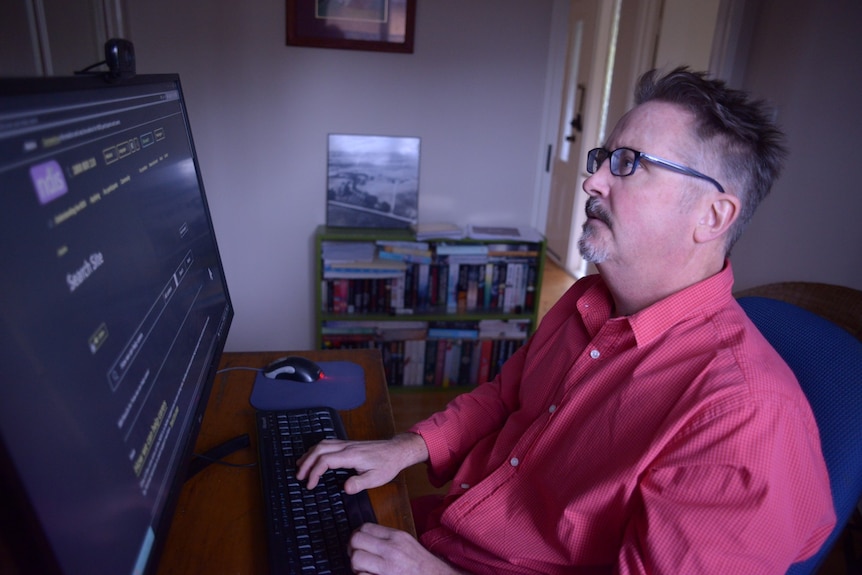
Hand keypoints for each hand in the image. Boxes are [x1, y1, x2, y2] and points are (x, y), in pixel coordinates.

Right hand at [296, 433, 427, 492]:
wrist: (396, 451)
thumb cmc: (387, 465)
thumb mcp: (376, 478)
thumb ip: (360, 483)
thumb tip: (344, 488)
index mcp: (351, 455)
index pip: (325, 461)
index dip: (314, 472)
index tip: (310, 485)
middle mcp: (346, 447)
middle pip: (319, 449)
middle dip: (306, 462)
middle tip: (299, 476)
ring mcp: (346, 443)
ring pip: (322, 444)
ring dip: (309, 455)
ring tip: (300, 467)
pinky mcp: (348, 444)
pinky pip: (327, 443)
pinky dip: (316, 450)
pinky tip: (313, 457)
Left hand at [349, 523, 466, 574]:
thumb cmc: (424, 566)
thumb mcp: (408, 544)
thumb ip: (388, 540)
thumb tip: (367, 539)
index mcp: (397, 537)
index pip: (365, 527)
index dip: (356, 535)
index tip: (356, 543)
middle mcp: (391, 549)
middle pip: (356, 540)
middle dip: (352, 549)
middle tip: (356, 557)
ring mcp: (387, 567)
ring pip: (356, 559)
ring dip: (356, 566)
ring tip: (363, 570)